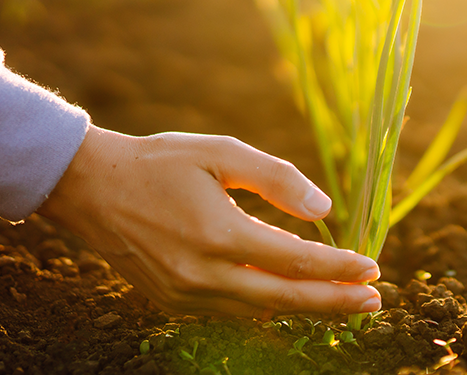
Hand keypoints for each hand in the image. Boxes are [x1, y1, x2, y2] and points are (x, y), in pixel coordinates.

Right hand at [37, 125, 380, 317]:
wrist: (91, 188)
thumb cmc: (160, 162)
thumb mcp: (221, 153)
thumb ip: (275, 178)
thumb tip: (323, 208)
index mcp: (218, 235)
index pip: (295, 262)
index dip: (338, 268)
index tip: (373, 269)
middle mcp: (203, 275)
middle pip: (285, 300)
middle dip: (335, 302)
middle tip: (375, 301)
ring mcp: (185, 296)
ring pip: (259, 313)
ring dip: (305, 310)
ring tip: (344, 302)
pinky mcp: (172, 304)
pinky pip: (231, 314)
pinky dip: (266, 309)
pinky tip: (291, 299)